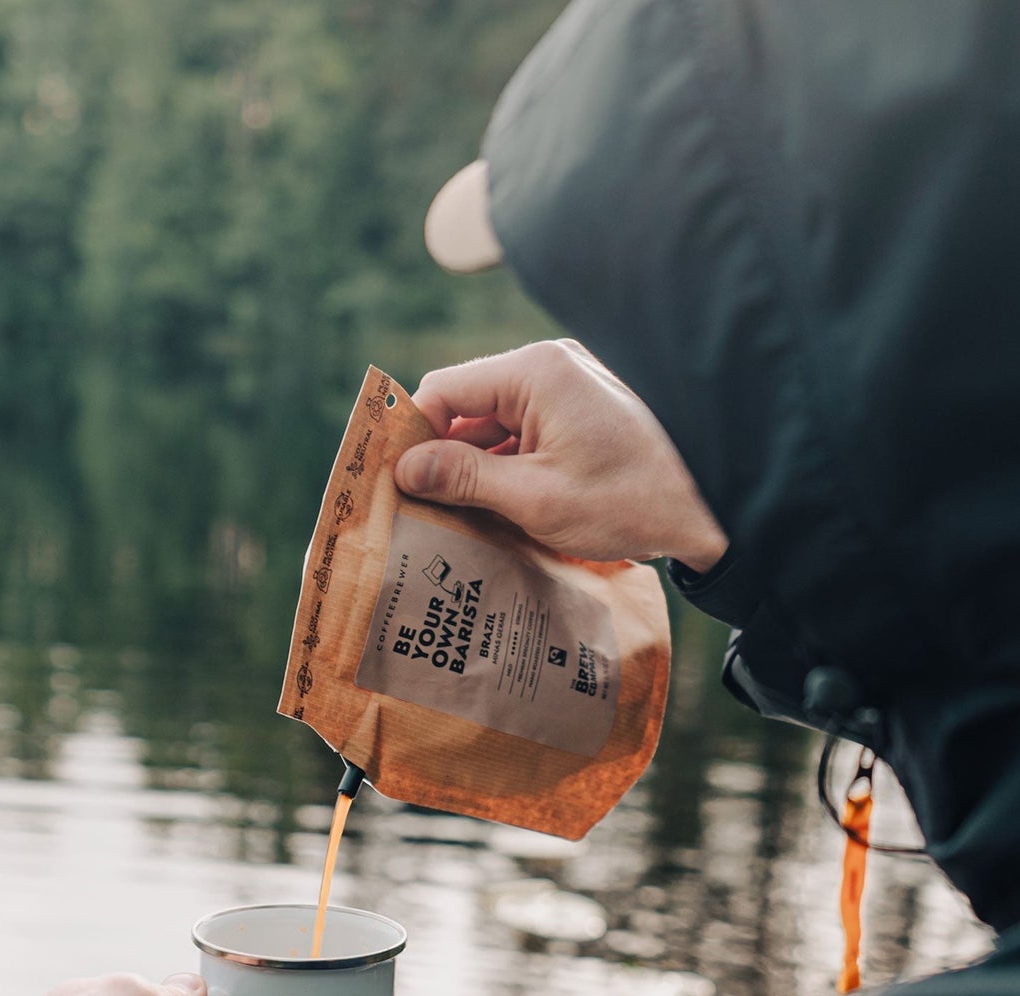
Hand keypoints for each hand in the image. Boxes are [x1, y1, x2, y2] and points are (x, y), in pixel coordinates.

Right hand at [394, 340, 727, 573]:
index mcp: (536, 372)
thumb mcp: (535, 498)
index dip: (412, 435)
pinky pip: (524, 432)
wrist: (715, 506)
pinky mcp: (582, 412)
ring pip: (494, 423)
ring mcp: (570, 387)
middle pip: (467, 405)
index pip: (444, 389)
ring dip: (473, 468)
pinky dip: (505, 467)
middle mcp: (550, 366)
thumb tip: (405, 467)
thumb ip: (465, 478)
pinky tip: (496, 508)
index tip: (392, 482)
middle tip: (416, 507)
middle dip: (441, 456)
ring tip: (455, 517)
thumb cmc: (630, 500)